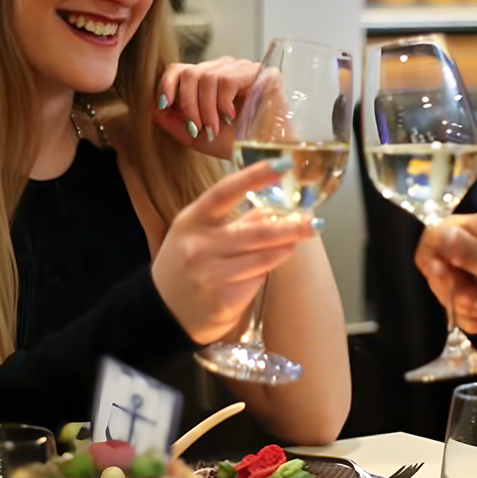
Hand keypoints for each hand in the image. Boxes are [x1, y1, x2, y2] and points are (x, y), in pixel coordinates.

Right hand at [151, 158, 318, 343]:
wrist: (161, 313)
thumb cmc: (185, 265)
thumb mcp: (199, 235)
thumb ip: (233, 221)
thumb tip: (273, 208)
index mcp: (191, 221)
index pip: (224, 192)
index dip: (253, 176)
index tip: (282, 164)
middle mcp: (199, 246)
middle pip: (253, 232)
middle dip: (289, 227)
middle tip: (314, 222)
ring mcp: (209, 275)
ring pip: (261, 259)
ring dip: (282, 250)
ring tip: (293, 244)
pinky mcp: (222, 301)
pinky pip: (255, 282)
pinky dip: (262, 275)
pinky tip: (256, 274)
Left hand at [154, 56, 260, 158]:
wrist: (266, 156)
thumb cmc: (235, 145)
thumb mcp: (195, 135)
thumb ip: (173, 121)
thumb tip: (152, 105)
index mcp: (209, 79)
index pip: (179, 69)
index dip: (167, 85)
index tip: (164, 105)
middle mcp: (225, 68)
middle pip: (190, 72)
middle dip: (188, 105)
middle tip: (197, 128)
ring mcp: (244, 68)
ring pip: (207, 77)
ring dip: (206, 108)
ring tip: (215, 128)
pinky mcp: (262, 73)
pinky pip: (227, 80)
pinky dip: (223, 103)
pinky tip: (231, 117)